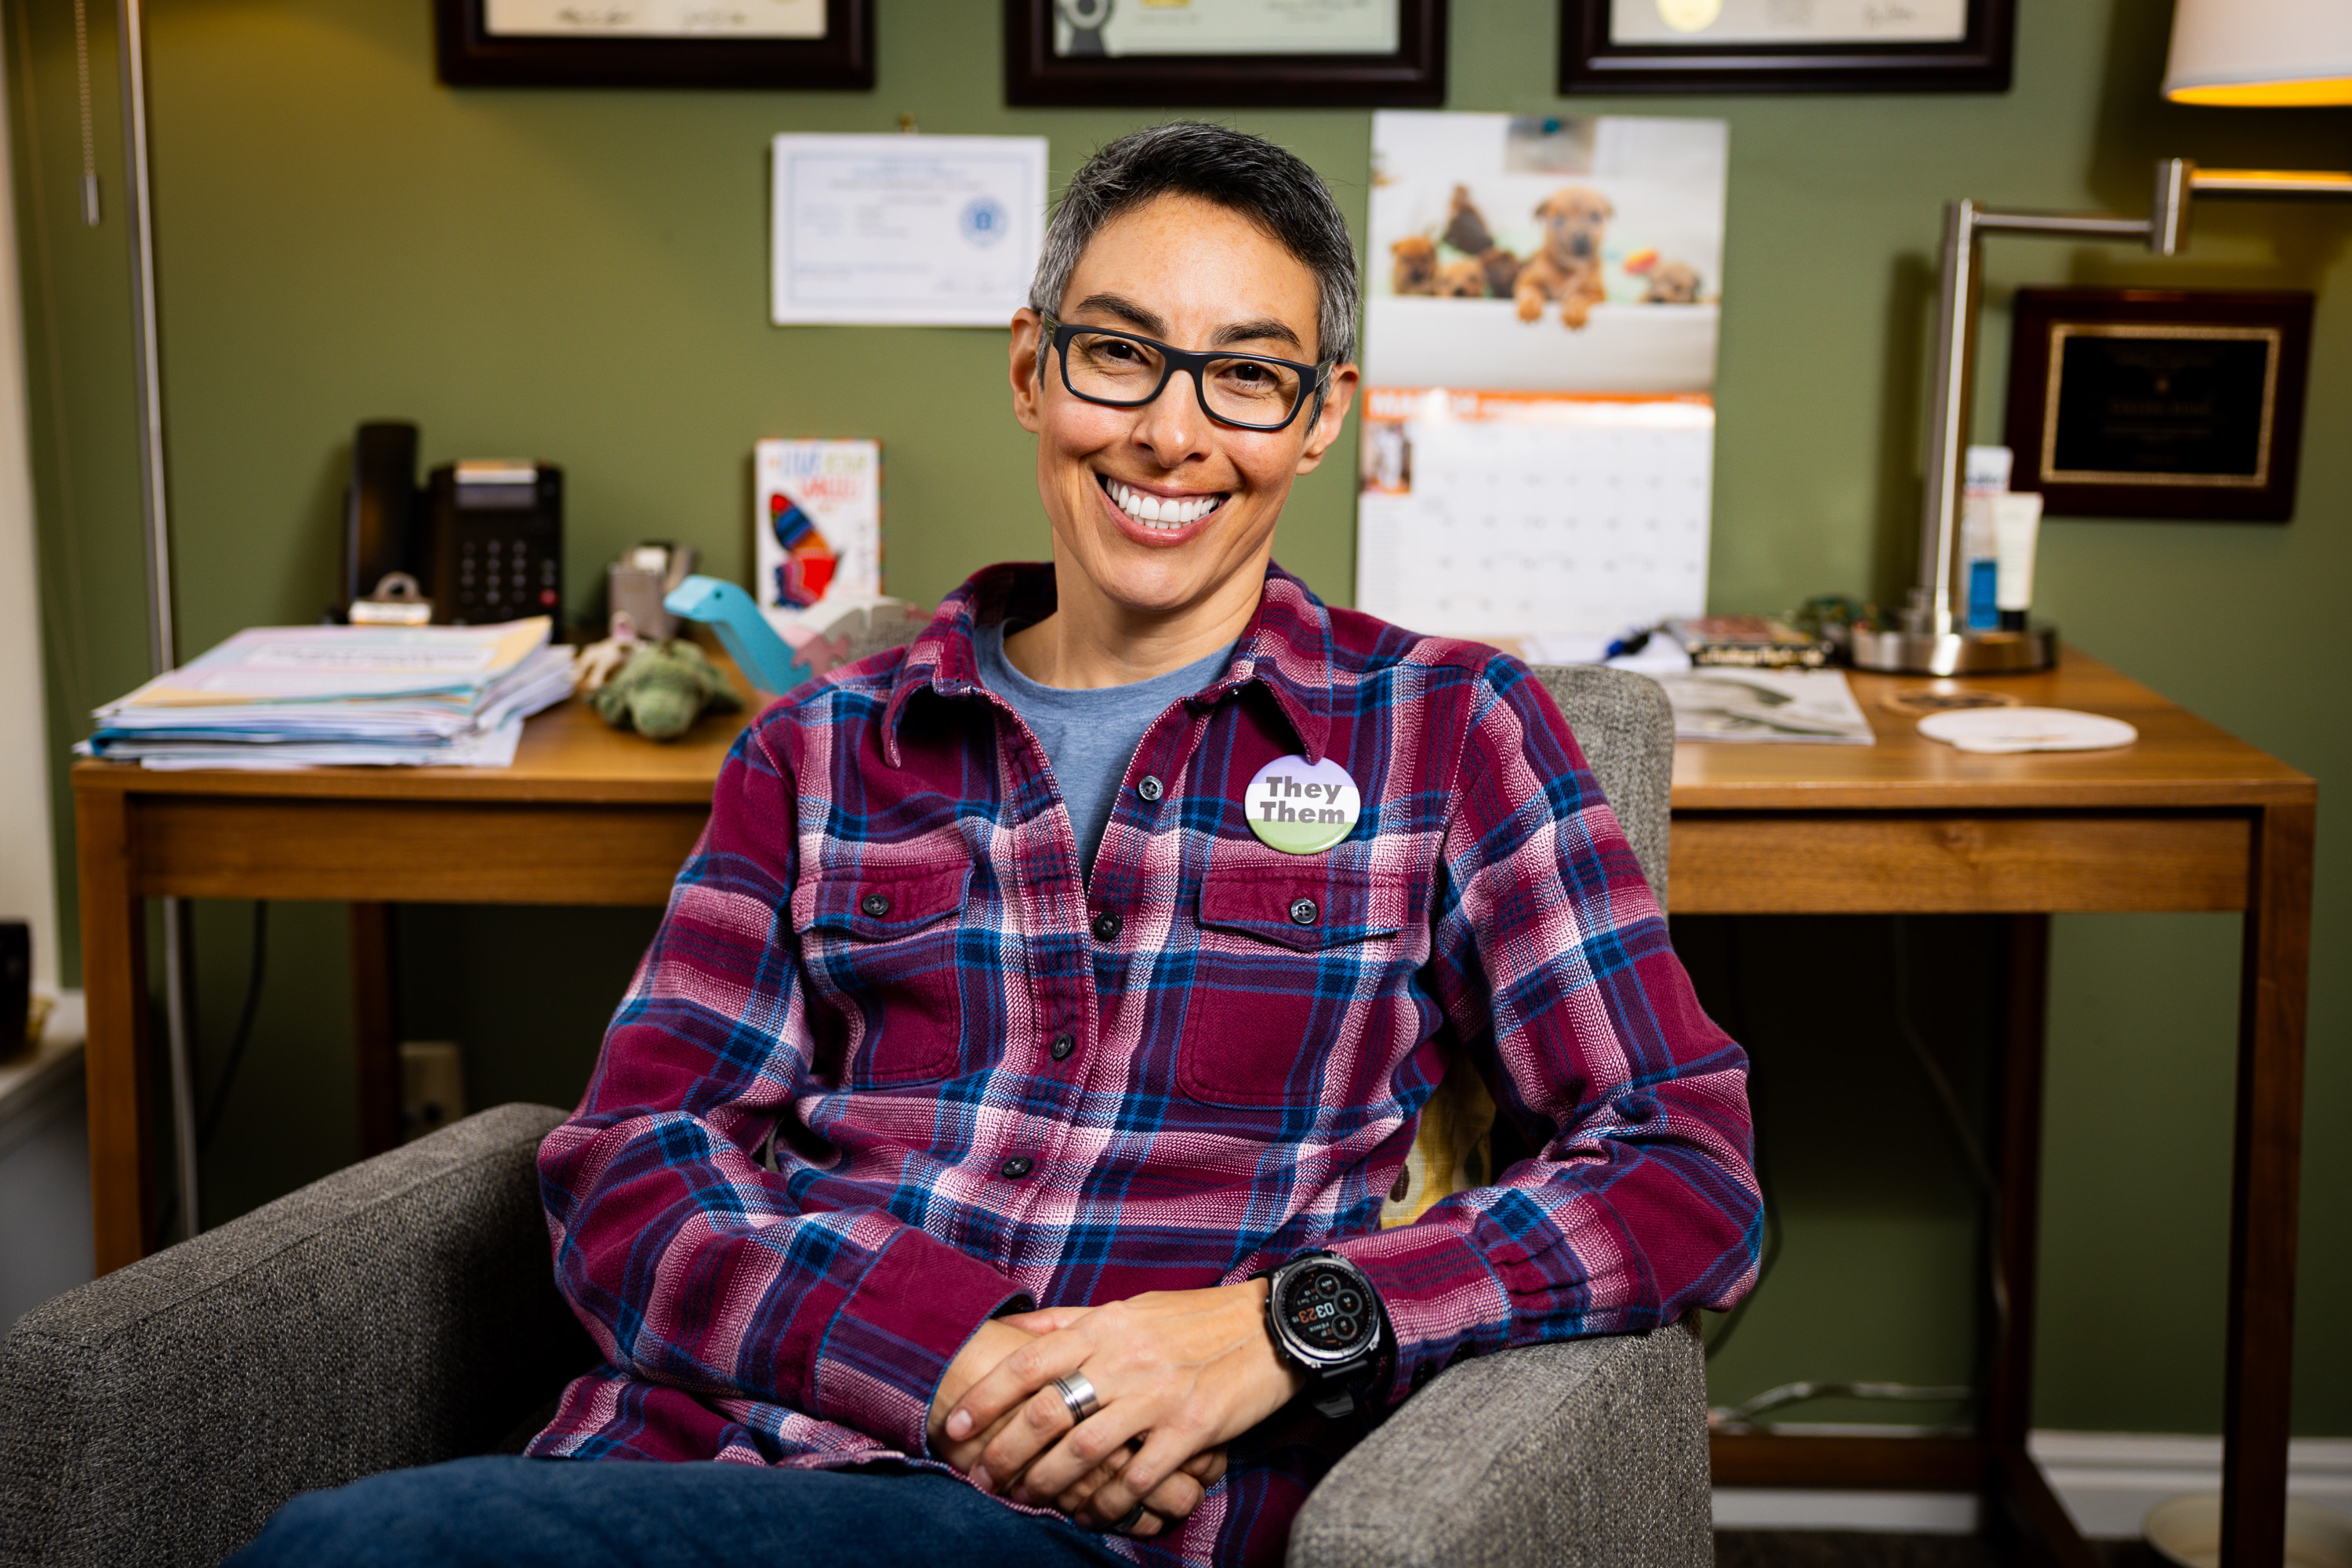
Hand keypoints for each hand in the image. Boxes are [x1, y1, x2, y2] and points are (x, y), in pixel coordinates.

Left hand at [928, 1317, 1224, 1534]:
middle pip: (1047, 1411)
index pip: (1028, 1361)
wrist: (1270, 1327)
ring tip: (1026, 1500)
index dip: (985, 1397)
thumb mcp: (1130, 1307)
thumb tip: (1015, 1329)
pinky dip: (1110, 1503)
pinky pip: (1138, 1477)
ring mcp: (1158, 1395)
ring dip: (1048, 1483)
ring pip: (1084, 1450)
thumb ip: (1071, 1320)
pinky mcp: (1191, 1429)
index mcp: (1106, 1326)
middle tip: (982, 1476)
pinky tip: (1095, 1515)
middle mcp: (1125, 1358)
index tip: (954, 1426)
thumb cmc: (1194, 1319)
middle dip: (1005, 1450)